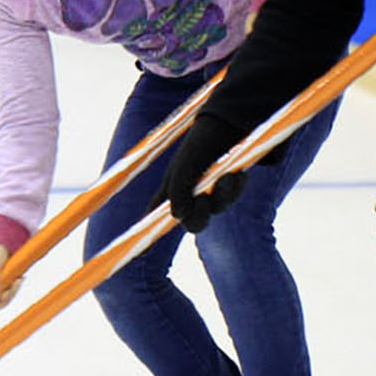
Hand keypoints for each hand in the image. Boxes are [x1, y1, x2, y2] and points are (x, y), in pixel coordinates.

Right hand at [155, 115, 249, 233]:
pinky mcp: (230, 184)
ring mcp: (211, 189)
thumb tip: (177, 219)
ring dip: (223, 196)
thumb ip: (179, 190)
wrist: (235, 120)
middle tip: (203, 201)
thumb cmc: (204, 139)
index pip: (156, 215)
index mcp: (171, 186)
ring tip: (228, 175)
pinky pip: (232, 197)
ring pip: (217, 209)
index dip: (147, 236)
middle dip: (200, 215)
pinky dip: (234, 188)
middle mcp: (190, 191)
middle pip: (193, 222)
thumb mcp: (187, 164)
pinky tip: (236, 172)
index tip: (139, 255)